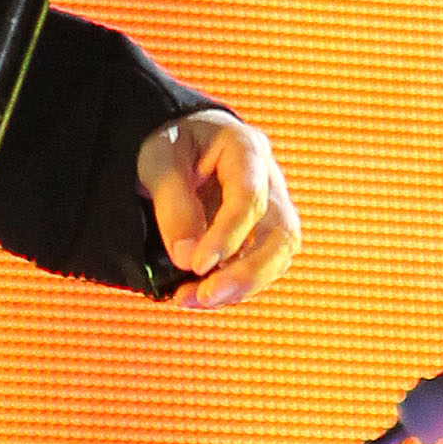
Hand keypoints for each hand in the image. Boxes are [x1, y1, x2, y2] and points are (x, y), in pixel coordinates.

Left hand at [138, 110, 299, 310]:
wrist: (183, 144)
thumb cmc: (173, 144)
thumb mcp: (160, 160)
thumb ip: (173, 205)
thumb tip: (187, 258)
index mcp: (247, 149)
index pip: (251, 197)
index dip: (228, 235)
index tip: (197, 265)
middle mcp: (270, 181)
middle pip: (282, 233)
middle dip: (248, 272)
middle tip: (208, 295)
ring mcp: (272, 210)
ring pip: (279, 257)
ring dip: (241, 287)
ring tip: (195, 299)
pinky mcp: (262, 235)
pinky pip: (261, 268)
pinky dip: (233, 287)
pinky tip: (199, 295)